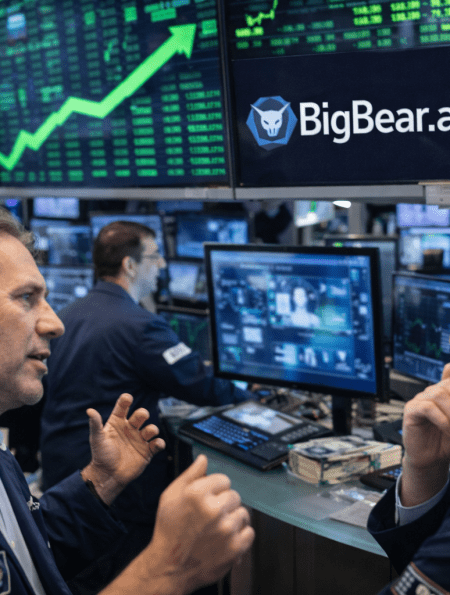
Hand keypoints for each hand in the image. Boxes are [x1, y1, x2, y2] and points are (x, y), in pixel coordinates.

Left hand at [82, 393, 164, 505]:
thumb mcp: (97, 439)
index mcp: (118, 422)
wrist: (108, 475)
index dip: (126, 400)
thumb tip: (89, 410)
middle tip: (142, 416)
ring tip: (148, 433)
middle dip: (143, 413)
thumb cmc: (101, 455)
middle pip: (140, 415)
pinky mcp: (147, 451)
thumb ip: (95, 424)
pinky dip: (159, 443)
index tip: (127, 398)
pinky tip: (157, 444)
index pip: (123, 407)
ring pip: (151, 429)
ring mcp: (139, 439)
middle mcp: (130, 428)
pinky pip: (157, 444)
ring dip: (152, 429)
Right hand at [149, 454, 254, 593]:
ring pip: (242, 513)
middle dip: (224, 503)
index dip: (216, 488)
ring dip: (233, 518)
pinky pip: (249, 532)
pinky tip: (226, 538)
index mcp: (197, 493)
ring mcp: (226, 529)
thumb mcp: (170, 496)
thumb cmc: (169, 530)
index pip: (223, 479)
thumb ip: (190, 475)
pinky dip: (240, 535)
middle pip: (234, 495)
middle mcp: (213, 509)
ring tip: (217, 528)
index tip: (209, 498)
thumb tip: (204, 459)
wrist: (170, 566)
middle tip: (210, 515)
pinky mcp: (235, 547)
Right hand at [401, 364, 449, 504]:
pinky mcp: (411, 411)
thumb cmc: (446, 441)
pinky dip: (441, 419)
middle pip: (447, 385)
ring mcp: (420, 400)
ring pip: (438, 395)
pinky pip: (427, 408)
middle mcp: (432, 392)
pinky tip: (447, 429)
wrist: (430, 459)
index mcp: (444, 392)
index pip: (449, 375)